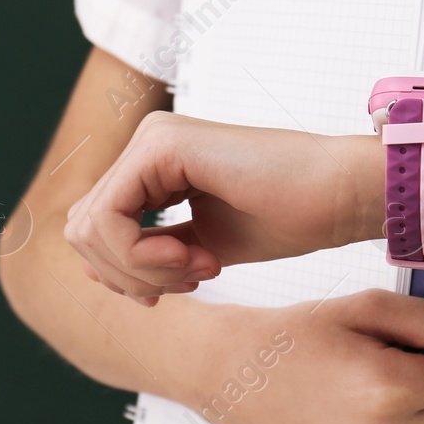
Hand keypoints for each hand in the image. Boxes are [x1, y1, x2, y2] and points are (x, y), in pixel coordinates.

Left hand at [65, 110, 374, 303]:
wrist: (339, 196)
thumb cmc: (289, 216)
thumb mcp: (199, 250)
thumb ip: (148, 255)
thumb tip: (90, 269)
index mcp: (152, 164)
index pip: (96, 229)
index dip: (127, 275)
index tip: (186, 285)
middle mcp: (146, 144)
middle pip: (83, 229)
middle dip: (128, 276)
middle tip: (192, 281)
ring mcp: (151, 139)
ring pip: (89, 227)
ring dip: (141, 270)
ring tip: (200, 269)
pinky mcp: (160, 145)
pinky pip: (109, 219)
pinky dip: (142, 257)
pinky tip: (196, 260)